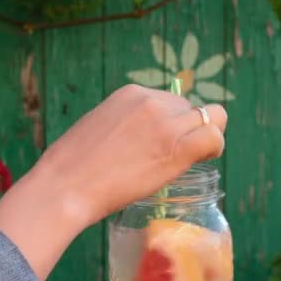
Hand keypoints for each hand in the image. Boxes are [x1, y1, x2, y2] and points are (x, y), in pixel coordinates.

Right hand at [28, 84, 227, 225]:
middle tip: (172, 155)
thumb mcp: (97, 126)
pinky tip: (202, 160)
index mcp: (132, 93)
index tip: (161, 141)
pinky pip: (214, 138)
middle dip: (186, 129)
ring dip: (206, 136)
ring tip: (191, 157)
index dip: (171, 122)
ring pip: (211, 117)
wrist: (65, 187)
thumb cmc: (71, 166)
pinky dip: (214, 148)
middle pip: (190, 109)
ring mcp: (166, 124)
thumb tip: (139, 135)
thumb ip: (124, 123)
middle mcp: (152, 101)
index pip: (169, 100)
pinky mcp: (177, 148)